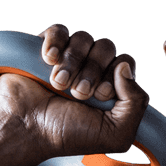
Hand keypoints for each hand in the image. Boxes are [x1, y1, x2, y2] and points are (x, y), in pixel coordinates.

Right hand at [0, 25, 149, 159]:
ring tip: (59, 84)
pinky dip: (55, 43)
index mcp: (111, 86)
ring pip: (83, 38)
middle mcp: (92, 69)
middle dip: (93, 71)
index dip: (116, 76)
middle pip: (106, 47)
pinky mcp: (46, 49)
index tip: (100, 96)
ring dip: (72, 63)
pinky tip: (49, 60)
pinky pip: (59, 30)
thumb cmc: (69, 135)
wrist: (28, 130)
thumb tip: (125, 67)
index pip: (125, 62)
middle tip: (78, 94)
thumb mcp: (116, 134)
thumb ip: (137, 104)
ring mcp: (69, 58)